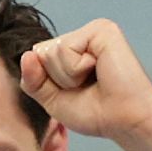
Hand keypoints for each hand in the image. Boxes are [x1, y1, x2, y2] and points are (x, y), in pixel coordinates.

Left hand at [19, 19, 151, 144]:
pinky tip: (98, 70)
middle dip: (56, 79)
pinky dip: (75, 69)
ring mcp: (92, 31)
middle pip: (40, 53)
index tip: (74, 91)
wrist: (124, 120)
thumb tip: (27, 55)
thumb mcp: (52, 100)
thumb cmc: (96, 112)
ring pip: (50, 52)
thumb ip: (33, 80)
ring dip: (68, 76)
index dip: (47, 82)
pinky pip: (65, 49)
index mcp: (72, 50)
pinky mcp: (101, 29)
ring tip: (94, 79)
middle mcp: (82, 37)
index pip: (36, 58)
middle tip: (86, 86)